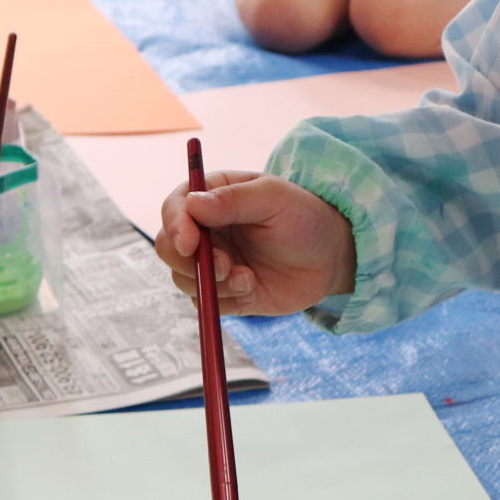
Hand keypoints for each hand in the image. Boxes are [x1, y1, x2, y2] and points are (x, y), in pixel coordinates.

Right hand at [156, 169, 357, 315]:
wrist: (332, 257)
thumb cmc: (305, 217)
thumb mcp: (274, 199)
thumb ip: (234, 200)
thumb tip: (192, 203)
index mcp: (213, 197)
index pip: (176, 207)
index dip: (175, 225)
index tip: (189, 243)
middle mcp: (207, 230)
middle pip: (168, 246)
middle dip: (187, 261)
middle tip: (226, 265)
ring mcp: (213, 262)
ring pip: (182, 279)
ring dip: (211, 283)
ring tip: (247, 277)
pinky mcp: (224, 292)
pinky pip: (205, 302)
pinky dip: (224, 300)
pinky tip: (252, 288)